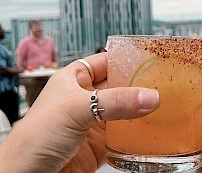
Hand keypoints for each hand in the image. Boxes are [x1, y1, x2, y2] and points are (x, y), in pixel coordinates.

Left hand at [0, 52, 159, 172]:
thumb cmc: (35, 136)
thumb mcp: (76, 109)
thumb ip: (115, 102)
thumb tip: (150, 96)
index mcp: (76, 79)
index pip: (108, 61)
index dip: (127, 59)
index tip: (151, 59)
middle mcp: (88, 97)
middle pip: (121, 85)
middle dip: (141, 85)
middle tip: (165, 83)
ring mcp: (96, 120)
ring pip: (126, 109)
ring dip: (142, 109)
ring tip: (166, 104)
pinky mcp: (102, 143)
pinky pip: (127, 134)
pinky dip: (140, 132)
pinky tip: (153, 128)